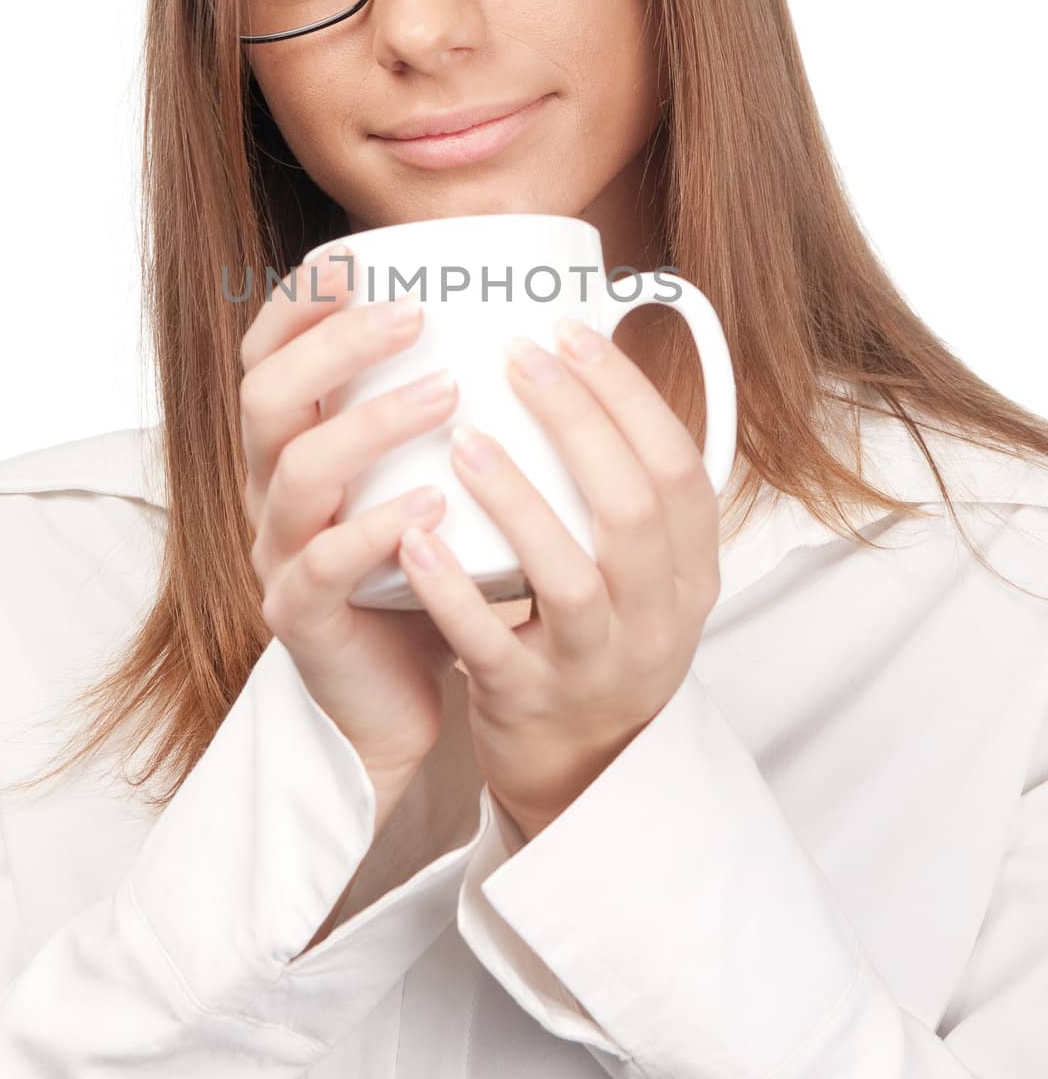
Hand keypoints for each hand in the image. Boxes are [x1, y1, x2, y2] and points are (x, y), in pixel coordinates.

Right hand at [239, 245, 460, 799]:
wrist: (399, 696)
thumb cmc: (428, 567)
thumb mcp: (432, 475)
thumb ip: (459, 406)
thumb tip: (557, 320)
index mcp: (297, 442)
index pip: (268, 353)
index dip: (299, 303)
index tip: (358, 261)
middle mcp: (273, 487)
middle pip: (267, 395)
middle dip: (335, 344)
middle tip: (414, 315)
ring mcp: (280, 552)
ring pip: (297, 472)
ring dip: (371, 424)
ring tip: (448, 394)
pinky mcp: (302, 617)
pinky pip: (323, 567)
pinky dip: (376, 531)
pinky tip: (431, 507)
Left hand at [396, 316, 721, 841]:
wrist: (584, 771)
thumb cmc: (599, 634)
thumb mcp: (644, 566)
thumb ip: (624, 482)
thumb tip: (585, 349)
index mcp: (690, 570)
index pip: (680, 467)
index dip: (629, 395)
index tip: (571, 332)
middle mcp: (656, 617)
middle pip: (632, 509)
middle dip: (577, 423)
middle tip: (517, 357)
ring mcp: (593, 665)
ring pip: (569, 577)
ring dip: (518, 500)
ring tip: (464, 438)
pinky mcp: (528, 702)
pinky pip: (489, 644)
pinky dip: (452, 589)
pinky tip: (412, 536)